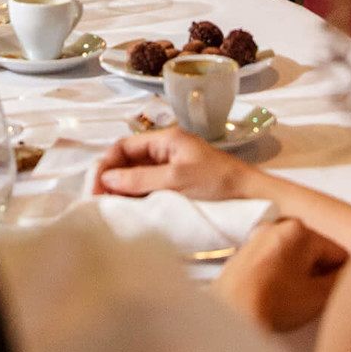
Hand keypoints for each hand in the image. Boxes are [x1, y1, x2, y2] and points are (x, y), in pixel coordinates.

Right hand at [95, 126, 253, 201]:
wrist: (254, 198)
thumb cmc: (219, 184)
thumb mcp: (176, 180)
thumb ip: (140, 179)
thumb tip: (106, 180)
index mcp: (166, 140)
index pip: (124, 146)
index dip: (107, 165)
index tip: (96, 188)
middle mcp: (167, 151)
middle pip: (128, 161)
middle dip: (111, 179)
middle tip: (99, 203)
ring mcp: (173, 169)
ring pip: (137, 177)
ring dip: (122, 191)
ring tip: (110, 210)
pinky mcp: (179, 186)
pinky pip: (150, 189)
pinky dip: (137, 198)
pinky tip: (130, 211)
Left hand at [212, 218, 348, 332]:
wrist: (230, 315)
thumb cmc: (273, 305)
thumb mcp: (319, 296)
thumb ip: (341, 281)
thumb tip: (348, 275)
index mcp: (300, 230)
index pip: (338, 253)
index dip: (341, 278)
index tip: (336, 295)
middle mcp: (278, 226)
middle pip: (315, 252)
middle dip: (319, 274)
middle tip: (314, 300)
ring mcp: (259, 236)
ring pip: (294, 256)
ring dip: (300, 275)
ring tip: (293, 300)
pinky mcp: (245, 251)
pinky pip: (275, 260)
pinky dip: (281, 275)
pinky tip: (276, 296)